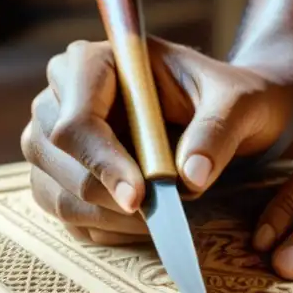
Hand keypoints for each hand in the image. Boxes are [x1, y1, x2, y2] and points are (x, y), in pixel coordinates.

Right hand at [21, 38, 292, 243]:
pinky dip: (107, 230)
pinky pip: (69, 216)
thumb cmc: (231, 98)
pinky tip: (147, 224)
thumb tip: (191, 177)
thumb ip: (218, 130)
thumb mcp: (239, 102)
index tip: (141, 196)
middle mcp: (61, 96)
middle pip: (54, 157)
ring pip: (57, 193)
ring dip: (108, 218)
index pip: (75, 119)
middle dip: (108, 195)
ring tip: (161, 219)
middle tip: (162, 215)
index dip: (103, 162)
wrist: (230, 114)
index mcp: (94, 62)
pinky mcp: (62, 177)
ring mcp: (54, 140)